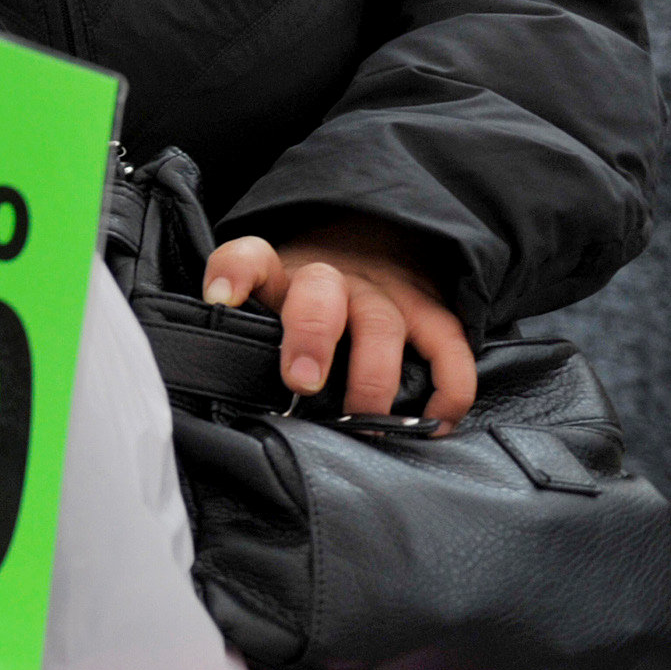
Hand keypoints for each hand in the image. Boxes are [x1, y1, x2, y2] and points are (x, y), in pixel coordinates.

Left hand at [202, 215, 477, 423]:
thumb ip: (250, 336)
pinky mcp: (432, 313)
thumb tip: (229, 400)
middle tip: (302, 382)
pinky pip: (449, 349)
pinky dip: (449, 389)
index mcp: (282, 274)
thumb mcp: (272, 299)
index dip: (234, 273)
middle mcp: (334, 279)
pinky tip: (433, 425)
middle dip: (311, 337)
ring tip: (363, 421)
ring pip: (382, 325)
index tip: (220, 299)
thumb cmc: (308, 297)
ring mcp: (386, 294)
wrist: (375, 244)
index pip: (251, 257)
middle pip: (320, 295)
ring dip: (372, 376)